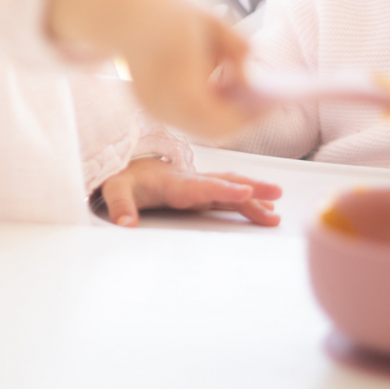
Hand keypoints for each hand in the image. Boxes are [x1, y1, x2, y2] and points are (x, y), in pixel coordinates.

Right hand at [47, 0, 252, 137]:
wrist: (124, 13)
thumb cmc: (171, 12)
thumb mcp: (212, 21)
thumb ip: (238, 48)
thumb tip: (251, 79)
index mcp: (180, 78)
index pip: (220, 118)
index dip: (250, 116)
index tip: (272, 105)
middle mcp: (163, 101)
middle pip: (211, 130)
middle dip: (239, 119)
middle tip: (262, 106)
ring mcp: (153, 108)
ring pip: (198, 129)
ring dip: (223, 118)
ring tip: (245, 99)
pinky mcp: (148, 108)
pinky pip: (185, 120)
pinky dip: (205, 113)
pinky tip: (218, 93)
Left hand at [98, 157, 281, 227]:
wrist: (124, 165)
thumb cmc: (121, 177)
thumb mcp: (112, 188)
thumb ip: (119, 204)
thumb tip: (125, 223)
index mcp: (173, 182)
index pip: (202, 186)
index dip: (224, 188)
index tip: (246, 191)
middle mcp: (190, 181)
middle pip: (224, 183)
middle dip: (250, 188)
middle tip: (276, 194)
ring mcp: (197, 185)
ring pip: (230, 188)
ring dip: (254, 196)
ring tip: (277, 211)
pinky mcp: (199, 191)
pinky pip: (227, 194)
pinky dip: (247, 199)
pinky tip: (263, 210)